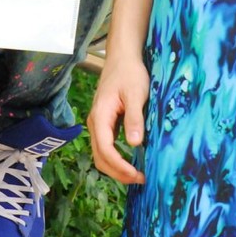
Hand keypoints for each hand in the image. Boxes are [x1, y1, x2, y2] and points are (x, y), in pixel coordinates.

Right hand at [87, 54, 148, 183]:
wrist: (122, 57)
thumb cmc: (130, 73)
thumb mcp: (136, 93)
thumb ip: (134, 118)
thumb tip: (134, 144)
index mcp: (100, 115)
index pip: (104, 149)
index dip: (119, 166)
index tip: (138, 175)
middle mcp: (95, 122)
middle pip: (100, 156)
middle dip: (117, 172)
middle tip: (140, 179)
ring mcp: (98, 123)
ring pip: (101, 154)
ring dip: (116, 168)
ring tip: (137, 174)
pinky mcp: (105, 123)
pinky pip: (106, 146)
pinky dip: (116, 159)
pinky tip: (131, 161)